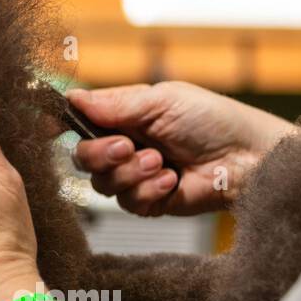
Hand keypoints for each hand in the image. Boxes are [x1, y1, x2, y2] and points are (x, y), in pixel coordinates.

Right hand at [69, 82, 299, 216]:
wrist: (249, 158)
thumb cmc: (214, 120)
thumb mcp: (161, 101)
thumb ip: (113, 104)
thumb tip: (71, 97)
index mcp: (124, 116)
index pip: (80, 120)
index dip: (60, 124)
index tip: (50, 127)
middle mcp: (125, 146)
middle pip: (83, 158)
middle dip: (100, 154)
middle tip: (127, 146)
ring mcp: (137, 176)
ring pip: (103, 184)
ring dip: (131, 173)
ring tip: (162, 163)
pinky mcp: (151, 202)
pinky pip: (128, 203)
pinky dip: (148, 191)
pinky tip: (172, 180)